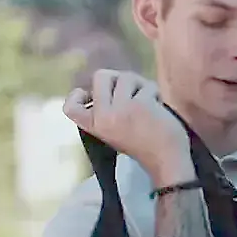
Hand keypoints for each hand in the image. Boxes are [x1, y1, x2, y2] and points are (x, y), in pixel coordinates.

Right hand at [63, 69, 187, 176]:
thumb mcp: (114, 131)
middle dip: (118, 79)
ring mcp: (122, 109)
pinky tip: (158, 108)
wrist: (166, 161)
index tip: (89, 94)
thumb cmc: (143, 145)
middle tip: (131, 93)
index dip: (77, 95)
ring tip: (147, 103)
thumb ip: (106, 110)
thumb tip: (109, 80)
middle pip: (101, 76)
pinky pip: (147, 86)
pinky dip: (155, 93)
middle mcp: (103, 116)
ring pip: (126, 77)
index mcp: (95, 126)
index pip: (70, 108)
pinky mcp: (141, 104)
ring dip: (139, 85)